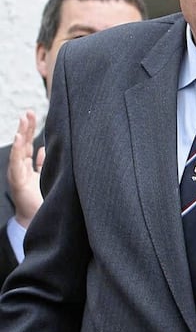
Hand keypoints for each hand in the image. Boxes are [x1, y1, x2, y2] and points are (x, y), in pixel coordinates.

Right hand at [8, 111, 43, 227]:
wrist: (36, 218)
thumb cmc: (40, 199)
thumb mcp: (44, 176)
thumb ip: (42, 163)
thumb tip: (44, 149)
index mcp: (26, 166)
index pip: (27, 143)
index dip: (29, 129)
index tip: (33, 115)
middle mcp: (20, 168)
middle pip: (22, 143)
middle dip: (25, 127)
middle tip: (28, 112)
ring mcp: (17, 173)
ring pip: (17, 150)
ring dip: (20, 135)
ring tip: (23, 121)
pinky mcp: (17, 181)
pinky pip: (15, 163)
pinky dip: (16, 151)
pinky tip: (18, 139)